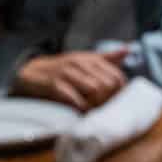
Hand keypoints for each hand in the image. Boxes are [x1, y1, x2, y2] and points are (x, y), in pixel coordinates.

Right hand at [15, 48, 132, 110]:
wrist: (32, 72)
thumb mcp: (85, 59)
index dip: (119, 92)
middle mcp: (81, 64)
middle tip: (105, 109)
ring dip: (97, 104)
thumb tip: (128, 49)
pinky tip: (82, 112)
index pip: (116, 76)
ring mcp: (68, 73)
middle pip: (108, 84)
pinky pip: (74, 98)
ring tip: (95, 111)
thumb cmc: (64, 68)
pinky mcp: (55, 85)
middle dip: (109, 100)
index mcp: (91, 59)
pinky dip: (81, 108)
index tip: (116, 102)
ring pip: (95, 89)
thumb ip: (107, 57)